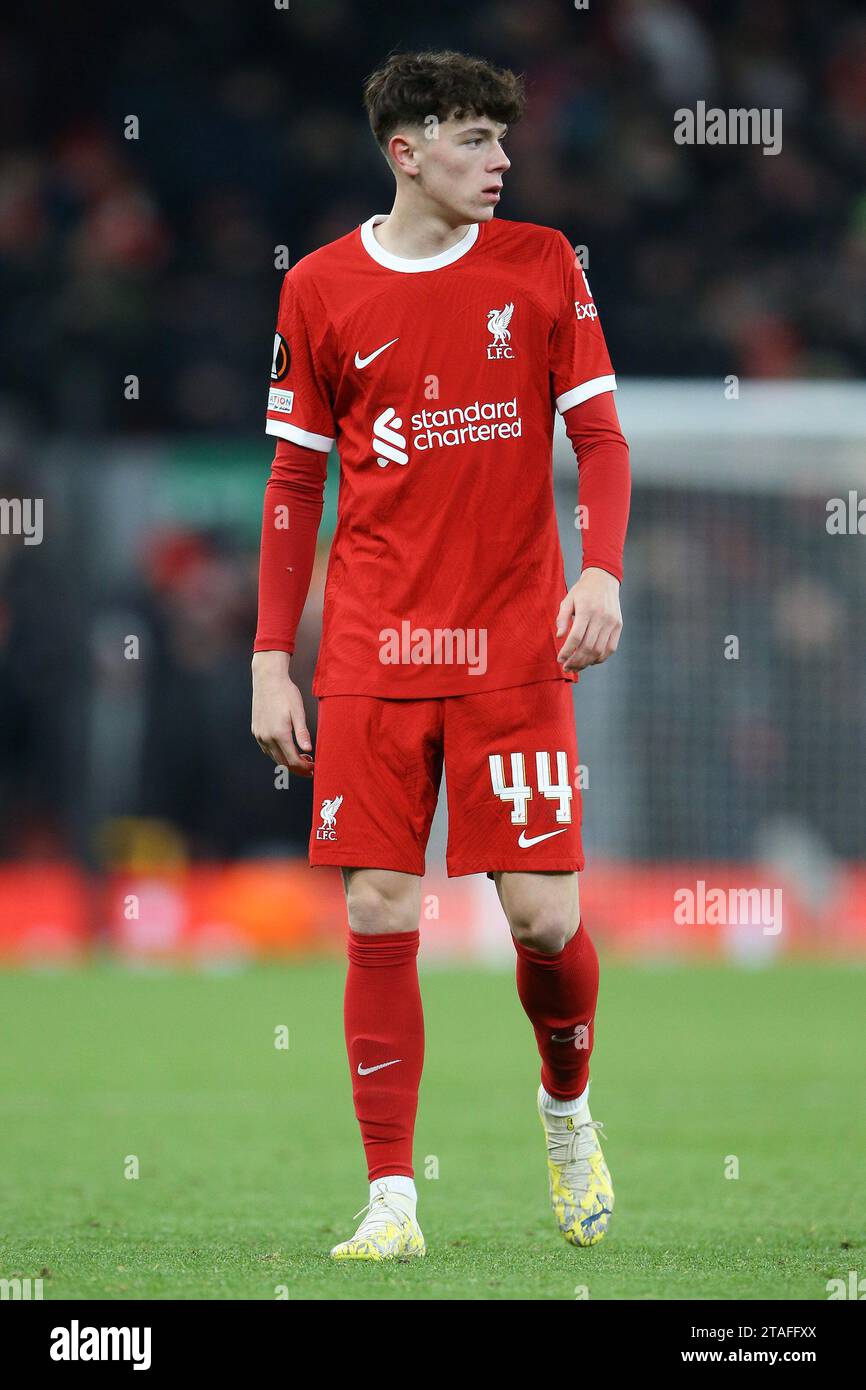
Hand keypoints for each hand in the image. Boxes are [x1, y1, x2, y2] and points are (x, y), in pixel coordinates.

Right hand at [251, 652, 313, 777]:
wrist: (268, 679)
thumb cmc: (286, 693)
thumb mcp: (298, 712)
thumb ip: (302, 733)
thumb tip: (308, 750)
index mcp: (279, 734)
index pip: (292, 760)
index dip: (304, 768)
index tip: (314, 768)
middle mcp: (267, 737)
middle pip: (282, 762)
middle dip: (297, 768)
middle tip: (310, 767)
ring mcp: (259, 735)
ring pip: (274, 757)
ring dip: (287, 761)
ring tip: (301, 758)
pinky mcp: (256, 731)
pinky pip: (266, 749)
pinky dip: (277, 754)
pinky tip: (286, 748)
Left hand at [555, 568, 622, 672]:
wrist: (604, 579)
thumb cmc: (582, 591)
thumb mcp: (568, 599)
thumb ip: (562, 617)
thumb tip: (559, 637)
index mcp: (586, 609)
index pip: (576, 637)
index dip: (567, 651)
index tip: (560, 659)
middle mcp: (601, 617)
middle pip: (588, 647)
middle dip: (576, 661)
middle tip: (566, 667)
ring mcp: (611, 622)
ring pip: (599, 650)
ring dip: (587, 662)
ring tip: (576, 667)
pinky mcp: (618, 626)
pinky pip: (610, 648)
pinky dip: (600, 658)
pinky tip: (590, 661)